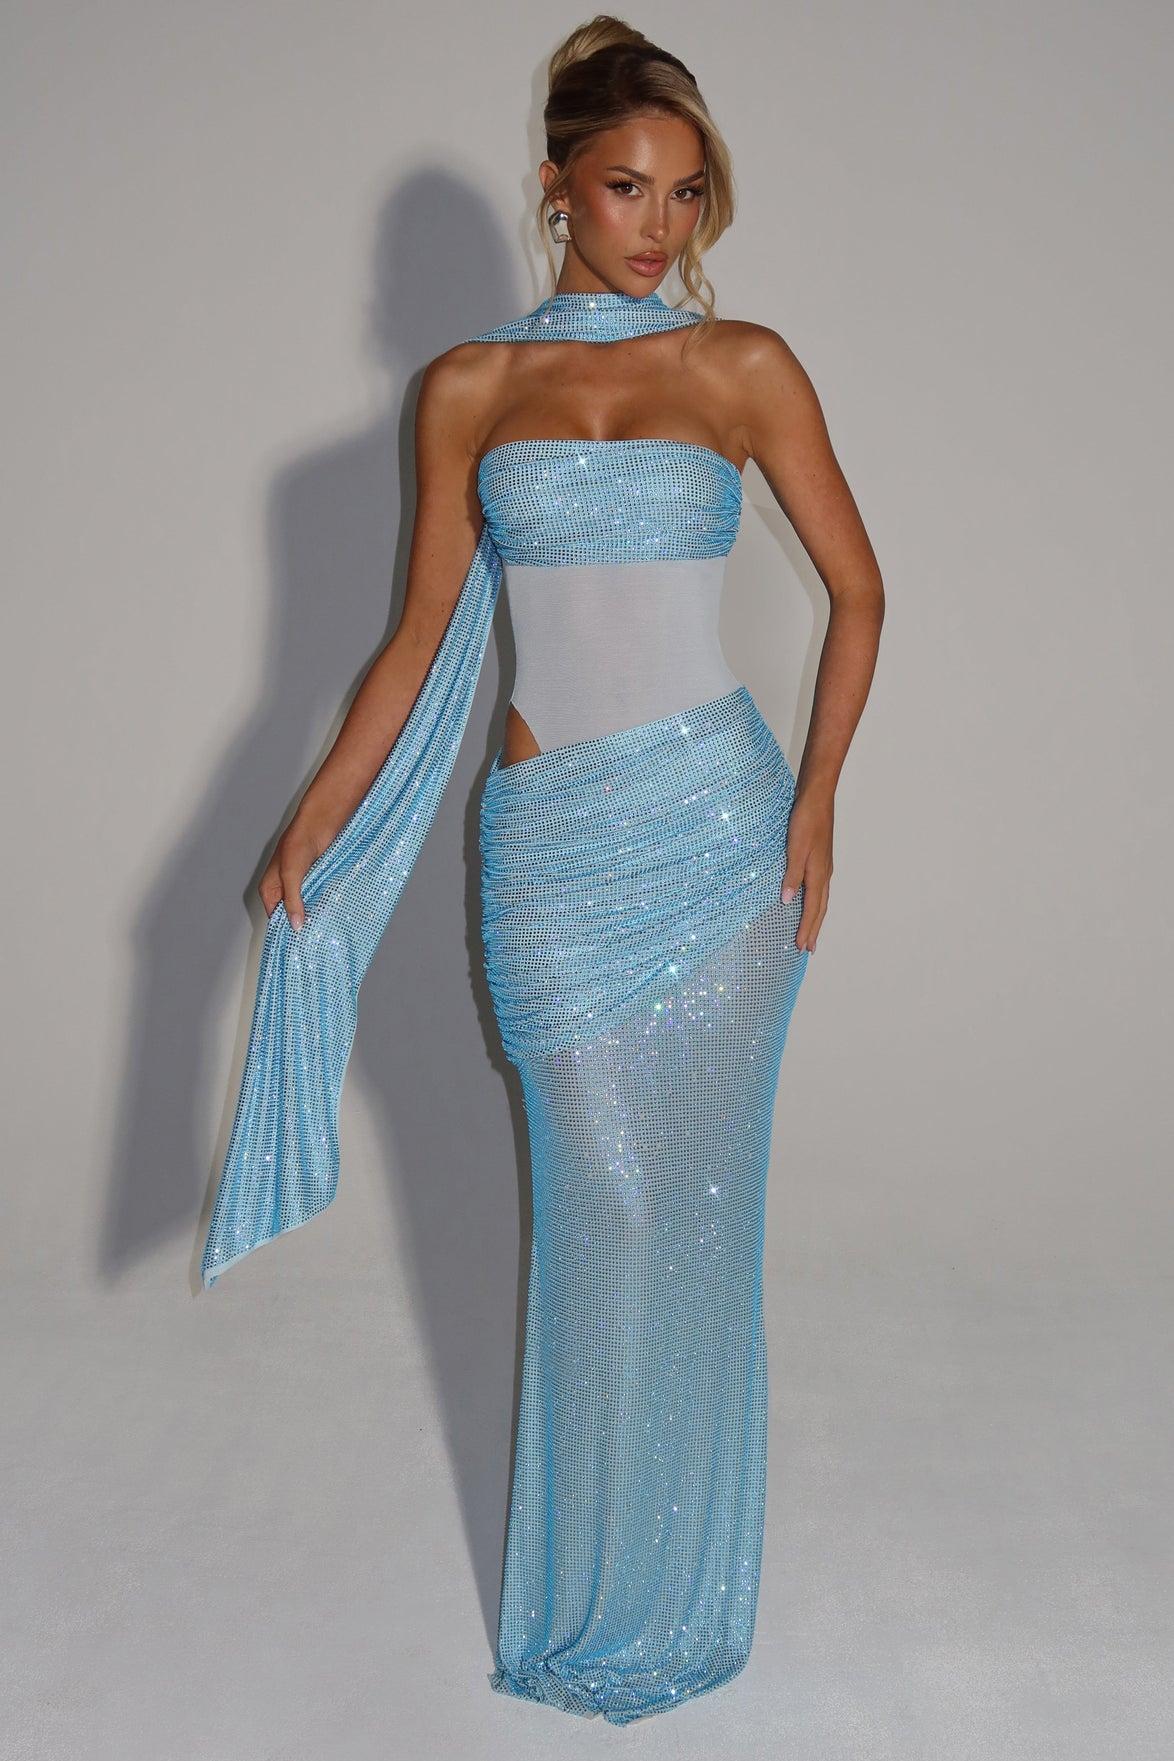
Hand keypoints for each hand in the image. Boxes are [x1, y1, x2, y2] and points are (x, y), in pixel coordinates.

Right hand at [258, 810, 335, 930]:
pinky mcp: (315, 880)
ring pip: (305, 906)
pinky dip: (322, 904)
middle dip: (300, 923)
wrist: (320, 822)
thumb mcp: (291, 874)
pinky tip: (331, 913)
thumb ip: (292, 900)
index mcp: (269, 888)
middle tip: (314, 940)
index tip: (298, 944)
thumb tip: (295, 925)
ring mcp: (300, 884)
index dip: (285, 929)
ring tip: (324, 930)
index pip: (274, 916)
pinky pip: (317, 897)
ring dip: (313, 914)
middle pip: (289, 913)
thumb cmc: (299, 842)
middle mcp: (283, 888)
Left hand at [779, 787, 832, 953]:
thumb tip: (786, 902)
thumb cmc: (806, 820)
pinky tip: (807, 901)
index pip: (813, 909)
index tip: (801, 947)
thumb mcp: (795, 849)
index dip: (806, 929)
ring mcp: (823, 866)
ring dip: (815, 918)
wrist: (817, 797)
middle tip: (809, 949)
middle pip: (820, 909)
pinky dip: (814, 902)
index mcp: (818, 874)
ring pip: (820, 899)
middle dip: (814, 929)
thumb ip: (791, 876)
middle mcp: (823, 874)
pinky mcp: (819, 859)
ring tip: (810, 932)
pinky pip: (817, 888)